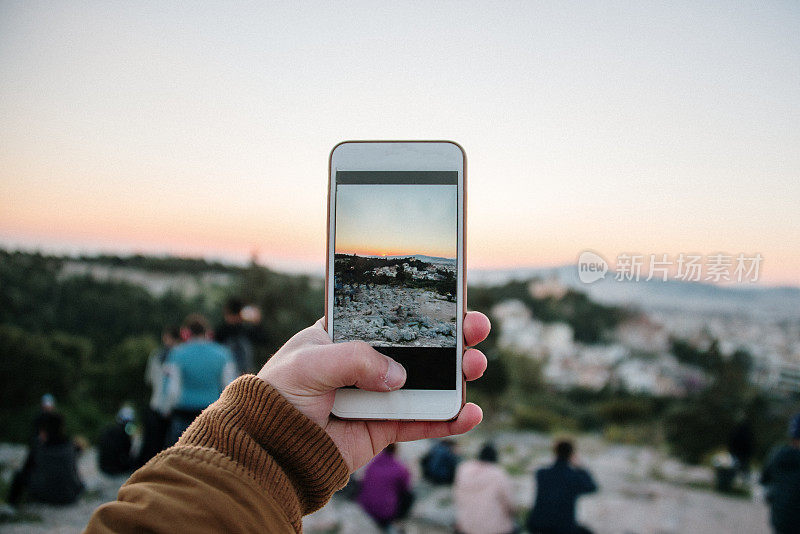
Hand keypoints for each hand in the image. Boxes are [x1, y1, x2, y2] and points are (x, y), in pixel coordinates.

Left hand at [257, 312, 489, 471]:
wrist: (270, 448)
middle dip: (451, 337)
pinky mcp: (383, 427)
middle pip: (418, 346)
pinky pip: (422, 422)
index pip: (389, 315)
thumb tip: (398, 376)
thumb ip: (354, 360)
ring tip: (476, 367)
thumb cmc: (278, 395)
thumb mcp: (309, 363)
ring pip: (427, 383)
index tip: (450, 298)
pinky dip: (447, 421)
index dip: (420, 307)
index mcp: (345, 336)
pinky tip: (470, 414)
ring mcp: (377, 395)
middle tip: (475, 328)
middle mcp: (365, 363)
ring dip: (456, 375)